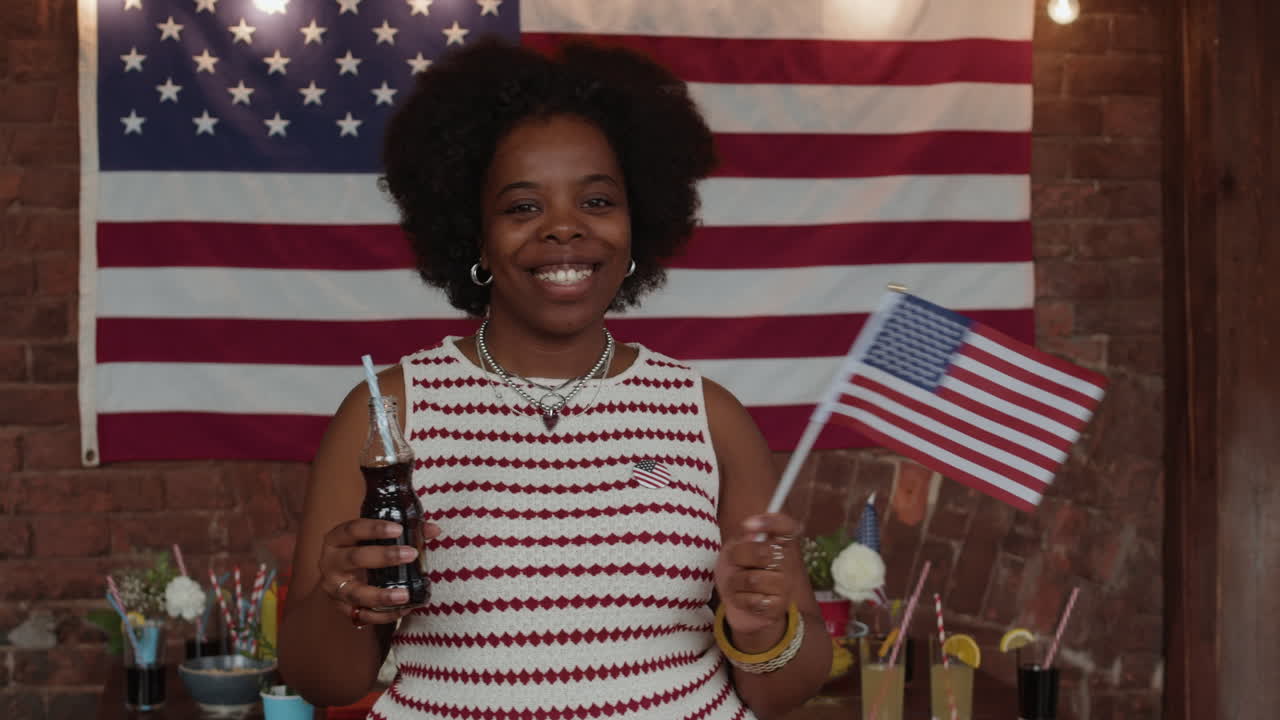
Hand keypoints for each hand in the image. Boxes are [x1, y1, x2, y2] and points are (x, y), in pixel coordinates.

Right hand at [318, 518, 440, 627]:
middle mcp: (331, 563)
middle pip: (355, 558)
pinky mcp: (342, 609)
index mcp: (337, 539)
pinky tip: (404, 609)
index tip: (398, 529)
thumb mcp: (374, 538)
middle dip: (384, 557)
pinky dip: (384, 615)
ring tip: (406, 595)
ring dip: (382, 595)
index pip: (353, 529)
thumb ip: (403, 532)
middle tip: (411, 555)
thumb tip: (434, 530)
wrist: (338, 576)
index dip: (374, 529)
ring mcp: (335, 588)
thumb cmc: (361, 550)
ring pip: (356, 593)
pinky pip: (363, 615)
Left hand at [713, 513, 798, 647]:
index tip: (748, 524)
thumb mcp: (735, 548)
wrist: (739, 604)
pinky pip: (753, 600)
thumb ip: (743, 537)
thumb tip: (750, 530)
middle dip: (738, 556)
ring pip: (753, 579)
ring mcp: (785, 585)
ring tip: (737, 583)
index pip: (786, 526)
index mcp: (779, 543)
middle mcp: (787, 562)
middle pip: (762, 552)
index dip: (770, 522)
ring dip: (735, 581)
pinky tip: (743, 598)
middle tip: (735, 562)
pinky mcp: (778, 607)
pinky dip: (739, 599)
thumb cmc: (738, 570)